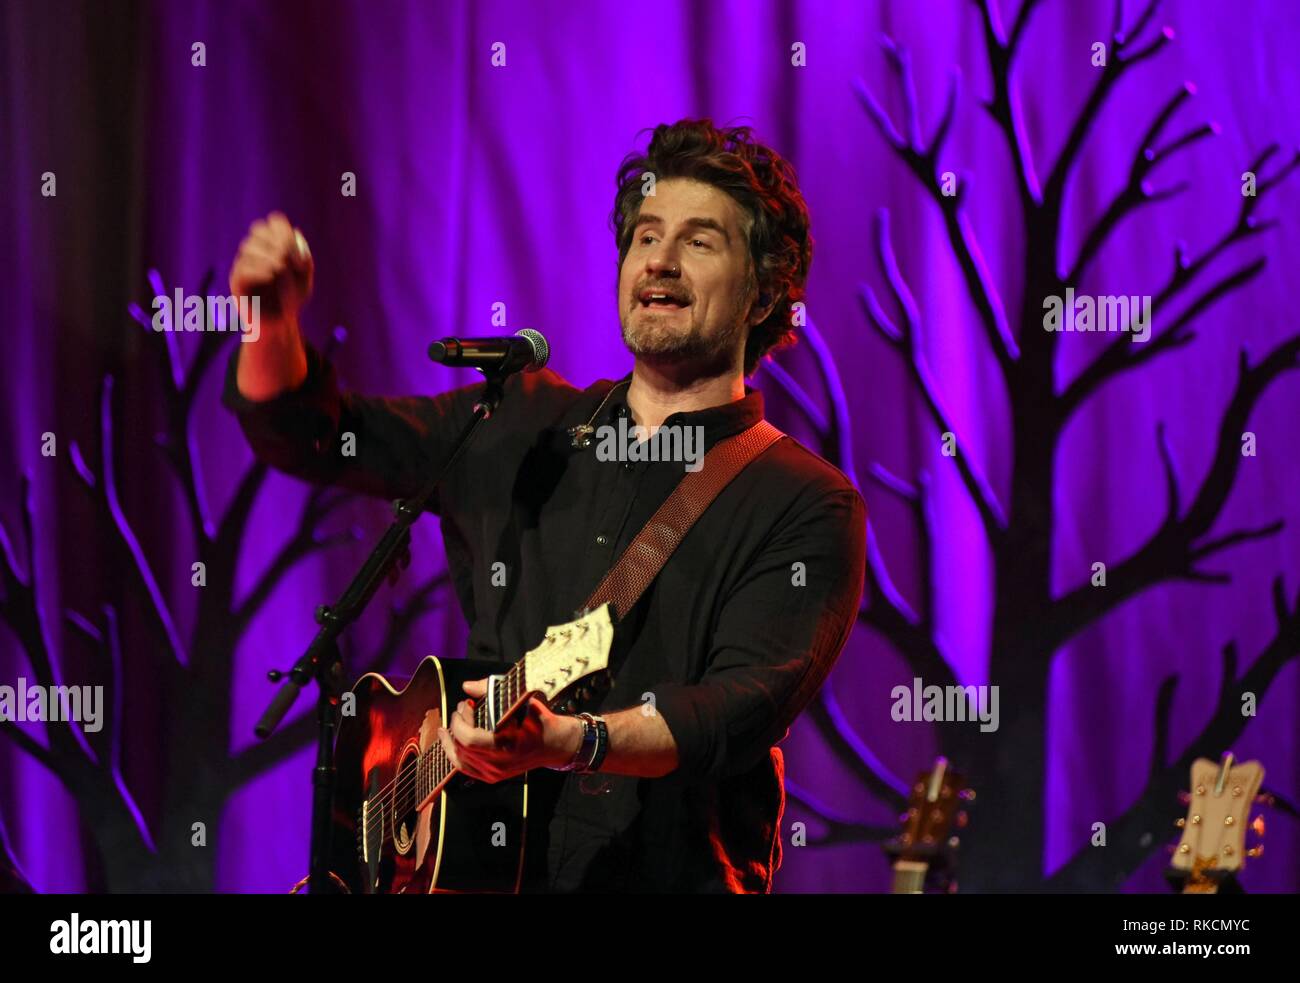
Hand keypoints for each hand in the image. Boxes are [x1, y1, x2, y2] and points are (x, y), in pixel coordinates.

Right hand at [229, 211, 313, 324]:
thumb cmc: (292, 299)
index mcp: (272, 246)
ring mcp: (243, 264)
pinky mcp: (237, 281)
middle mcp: (255, 251)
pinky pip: (241, 268)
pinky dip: (258, 269)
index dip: (286, 232)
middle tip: (290, 261)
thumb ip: (304, 257)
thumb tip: (296, 232)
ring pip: (248, 247)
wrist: (280, 323)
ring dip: (268, 255)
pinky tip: (271, 276)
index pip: (274, 221)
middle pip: (258, 229)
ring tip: (281, 270)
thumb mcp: (304, 278)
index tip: (298, 255)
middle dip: (276, 241)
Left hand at [437, 678, 581, 782]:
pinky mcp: (493, 777)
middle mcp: (499, 763)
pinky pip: (466, 769)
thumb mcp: (520, 700)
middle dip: (457, 726)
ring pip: (460, 761)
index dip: (461, 722)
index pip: (471, 739)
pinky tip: (451, 744)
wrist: (554, 744)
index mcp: (507, 746)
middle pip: (463, 749)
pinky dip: (456, 756)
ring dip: (450, 742)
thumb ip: (492, 691)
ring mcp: (495, 773)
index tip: (464, 705)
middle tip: (461, 710)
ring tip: (447, 728)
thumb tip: (468, 686)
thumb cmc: (539, 720)